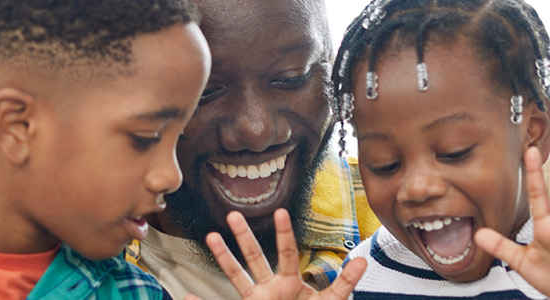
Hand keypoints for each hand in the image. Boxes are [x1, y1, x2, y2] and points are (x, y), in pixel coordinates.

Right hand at [192, 208, 366, 299]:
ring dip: (223, 256)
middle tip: (234, 213)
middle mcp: (270, 288)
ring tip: (211, 236)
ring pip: (236, 275)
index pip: (286, 253)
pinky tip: (187, 297)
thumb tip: (362, 260)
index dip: (285, 233)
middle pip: (255, 257)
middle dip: (244, 236)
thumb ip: (344, 282)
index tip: (283, 211)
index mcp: (291, 282)